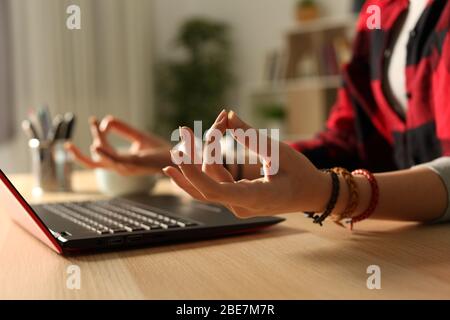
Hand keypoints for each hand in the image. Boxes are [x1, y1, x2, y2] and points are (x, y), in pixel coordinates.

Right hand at [66, 116, 171, 175]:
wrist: (176, 156)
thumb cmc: (158, 149)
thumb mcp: (137, 136)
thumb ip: (122, 129)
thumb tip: (106, 120)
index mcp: (120, 162)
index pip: (100, 151)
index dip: (95, 135)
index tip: (94, 119)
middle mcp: (120, 167)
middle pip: (93, 160)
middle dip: (80, 152)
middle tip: (82, 130)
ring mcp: (126, 167)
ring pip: (101, 159)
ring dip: (97, 142)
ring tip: (91, 128)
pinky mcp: (134, 164)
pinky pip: (114, 159)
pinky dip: (104, 153)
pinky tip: (95, 145)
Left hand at [163, 111, 329, 217]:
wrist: (310, 194)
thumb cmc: (299, 172)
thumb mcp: (278, 151)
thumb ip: (250, 134)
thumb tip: (227, 115)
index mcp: (255, 197)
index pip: (215, 190)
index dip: (194, 173)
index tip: (181, 151)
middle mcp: (241, 206)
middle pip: (206, 183)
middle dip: (193, 156)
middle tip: (184, 129)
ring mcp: (236, 206)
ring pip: (205, 187)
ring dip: (191, 164)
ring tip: (179, 141)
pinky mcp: (235, 200)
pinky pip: (210, 188)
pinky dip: (196, 174)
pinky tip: (175, 166)